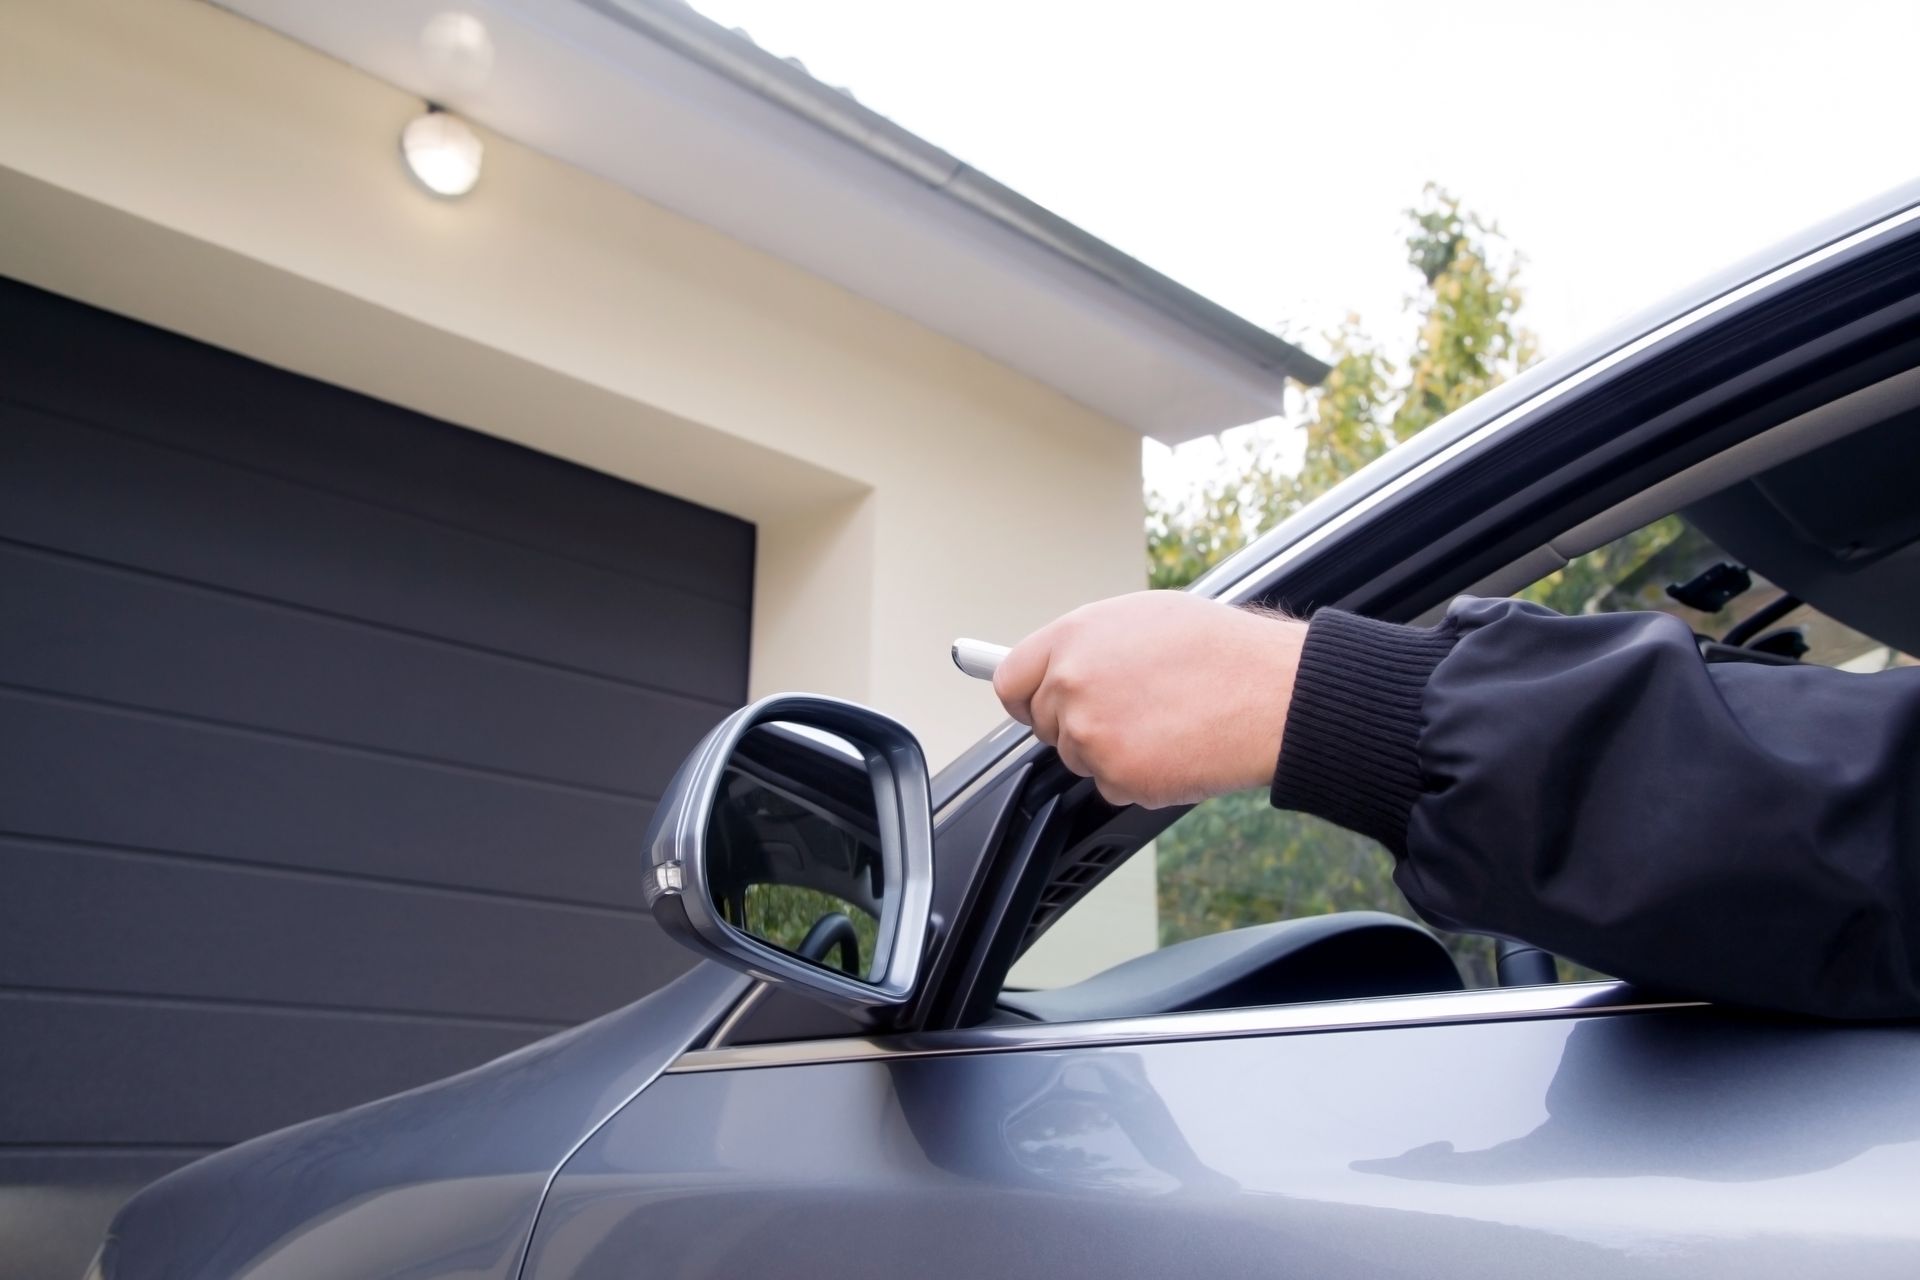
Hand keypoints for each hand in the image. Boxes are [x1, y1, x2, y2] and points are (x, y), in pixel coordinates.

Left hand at [993, 591, 1305, 808]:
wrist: (1272, 693)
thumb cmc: (1222, 651)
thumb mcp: (1143, 618)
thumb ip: (1089, 644)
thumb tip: (1060, 664)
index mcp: (1073, 637)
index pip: (1011, 679)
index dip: (1027, 697)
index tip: (1037, 706)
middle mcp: (1071, 682)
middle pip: (1043, 724)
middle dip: (1077, 724)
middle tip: (1129, 713)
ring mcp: (1089, 732)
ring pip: (1077, 757)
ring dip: (1111, 751)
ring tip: (1164, 722)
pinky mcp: (1115, 775)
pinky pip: (1110, 786)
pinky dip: (1138, 778)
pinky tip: (1174, 748)